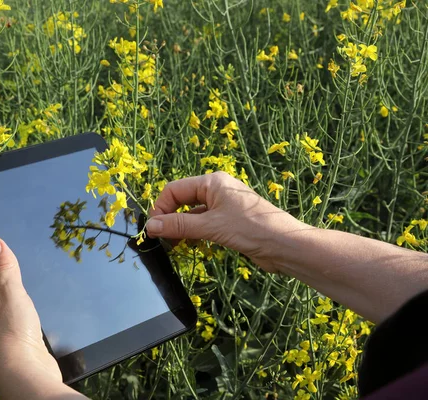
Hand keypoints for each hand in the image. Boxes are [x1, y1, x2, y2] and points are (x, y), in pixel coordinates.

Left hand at [0, 238, 85, 398]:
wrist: (22, 370)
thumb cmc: (14, 328)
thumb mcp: (10, 291)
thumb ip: (4, 267)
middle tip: (6, 249)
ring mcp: (0, 322)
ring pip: (2, 296)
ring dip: (8, 283)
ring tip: (16, 271)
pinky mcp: (13, 333)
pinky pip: (12, 309)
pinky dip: (17, 300)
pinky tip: (23, 301)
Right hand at [146, 171, 303, 272]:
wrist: (285, 245)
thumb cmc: (250, 229)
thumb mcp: (210, 226)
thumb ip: (179, 225)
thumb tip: (150, 226)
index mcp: (212, 182)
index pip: (174, 189)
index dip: (161, 208)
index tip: (154, 229)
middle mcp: (216, 190)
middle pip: (182, 200)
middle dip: (170, 218)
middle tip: (161, 239)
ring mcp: (224, 206)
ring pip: (192, 213)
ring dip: (181, 227)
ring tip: (174, 245)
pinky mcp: (229, 221)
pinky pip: (203, 223)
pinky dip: (194, 233)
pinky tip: (190, 245)